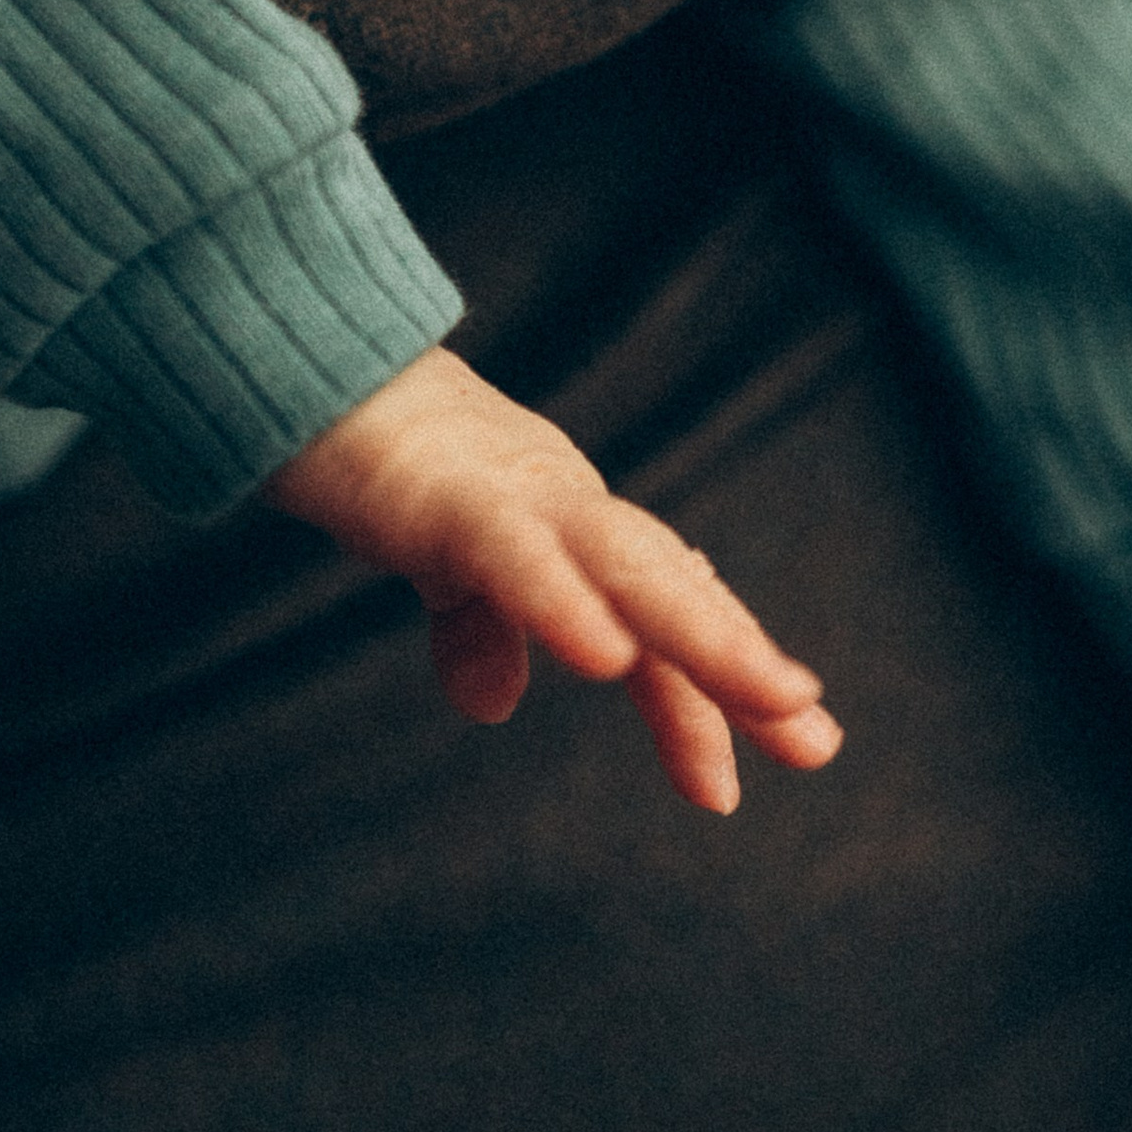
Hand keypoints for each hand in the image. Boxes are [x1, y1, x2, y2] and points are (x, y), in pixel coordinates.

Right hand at [268, 345, 841, 815]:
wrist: (314, 373)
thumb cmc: (390, 463)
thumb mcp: (445, 567)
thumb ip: (481, 627)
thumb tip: (498, 704)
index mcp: (572, 532)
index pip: (661, 614)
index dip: (714, 686)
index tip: (776, 758)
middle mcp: (568, 509)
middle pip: (674, 588)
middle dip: (745, 665)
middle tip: (818, 740)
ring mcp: (518, 498)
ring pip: (631, 566)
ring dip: (705, 634)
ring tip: (773, 696)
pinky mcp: (452, 498)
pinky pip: (518, 557)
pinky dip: (566, 605)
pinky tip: (610, 659)